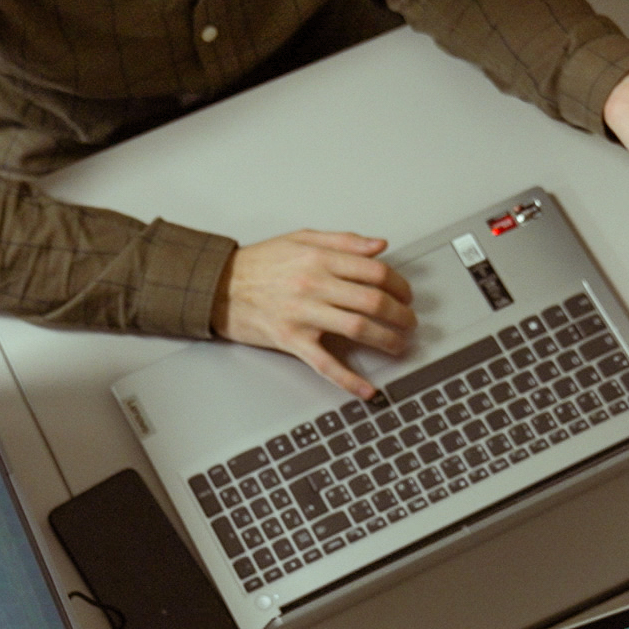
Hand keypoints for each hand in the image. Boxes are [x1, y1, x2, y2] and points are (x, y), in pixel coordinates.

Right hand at [211, 231, 413, 399]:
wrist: (218, 287)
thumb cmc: (258, 264)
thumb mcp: (301, 238)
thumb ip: (343, 241)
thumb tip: (379, 245)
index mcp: (319, 258)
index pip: (374, 271)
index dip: (399, 284)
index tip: (405, 294)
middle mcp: (314, 284)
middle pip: (373, 301)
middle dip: (401, 315)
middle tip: (410, 322)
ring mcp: (303, 314)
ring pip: (358, 329)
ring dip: (387, 340)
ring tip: (399, 345)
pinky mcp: (292, 340)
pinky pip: (326, 364)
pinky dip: (350, 380)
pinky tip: (368, 390)